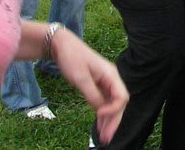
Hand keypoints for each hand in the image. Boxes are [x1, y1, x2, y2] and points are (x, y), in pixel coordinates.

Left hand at [50, 29, 128, 144]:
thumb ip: (92, 95)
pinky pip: (104, 103)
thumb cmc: (72, 58)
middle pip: (119, 103)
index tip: (98, 116)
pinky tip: (99, 125)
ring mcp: (105, 83)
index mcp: (111, 75)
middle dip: (114, 121)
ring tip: (103, 137)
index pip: (121, 97)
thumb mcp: (80, 78)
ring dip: (109, 121)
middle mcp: (111, 79)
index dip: (113, 110)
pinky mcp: (97, 85)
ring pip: (112, 105)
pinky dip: (102, 115)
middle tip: (106, 139)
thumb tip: (101, 111)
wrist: (62, 45)